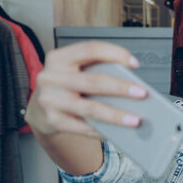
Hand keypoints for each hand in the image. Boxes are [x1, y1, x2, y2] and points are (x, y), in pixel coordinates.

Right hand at [25, 41, 147, 136]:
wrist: (40, 109)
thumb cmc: (66, 86)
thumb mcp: (74, 71)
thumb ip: (96, 71)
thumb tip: (131, 86)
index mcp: (59, 58)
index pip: (90, 50)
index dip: (115, 54)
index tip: (135, 64)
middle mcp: (51, 77)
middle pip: (93, 81)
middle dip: (121, 88)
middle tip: (142, 93)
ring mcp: (49, 100)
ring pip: (90, 108)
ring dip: (116, 115)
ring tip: (135, 120)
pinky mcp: (52, 121)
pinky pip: (83, 127)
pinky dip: (103, 130)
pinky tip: (119, 132)